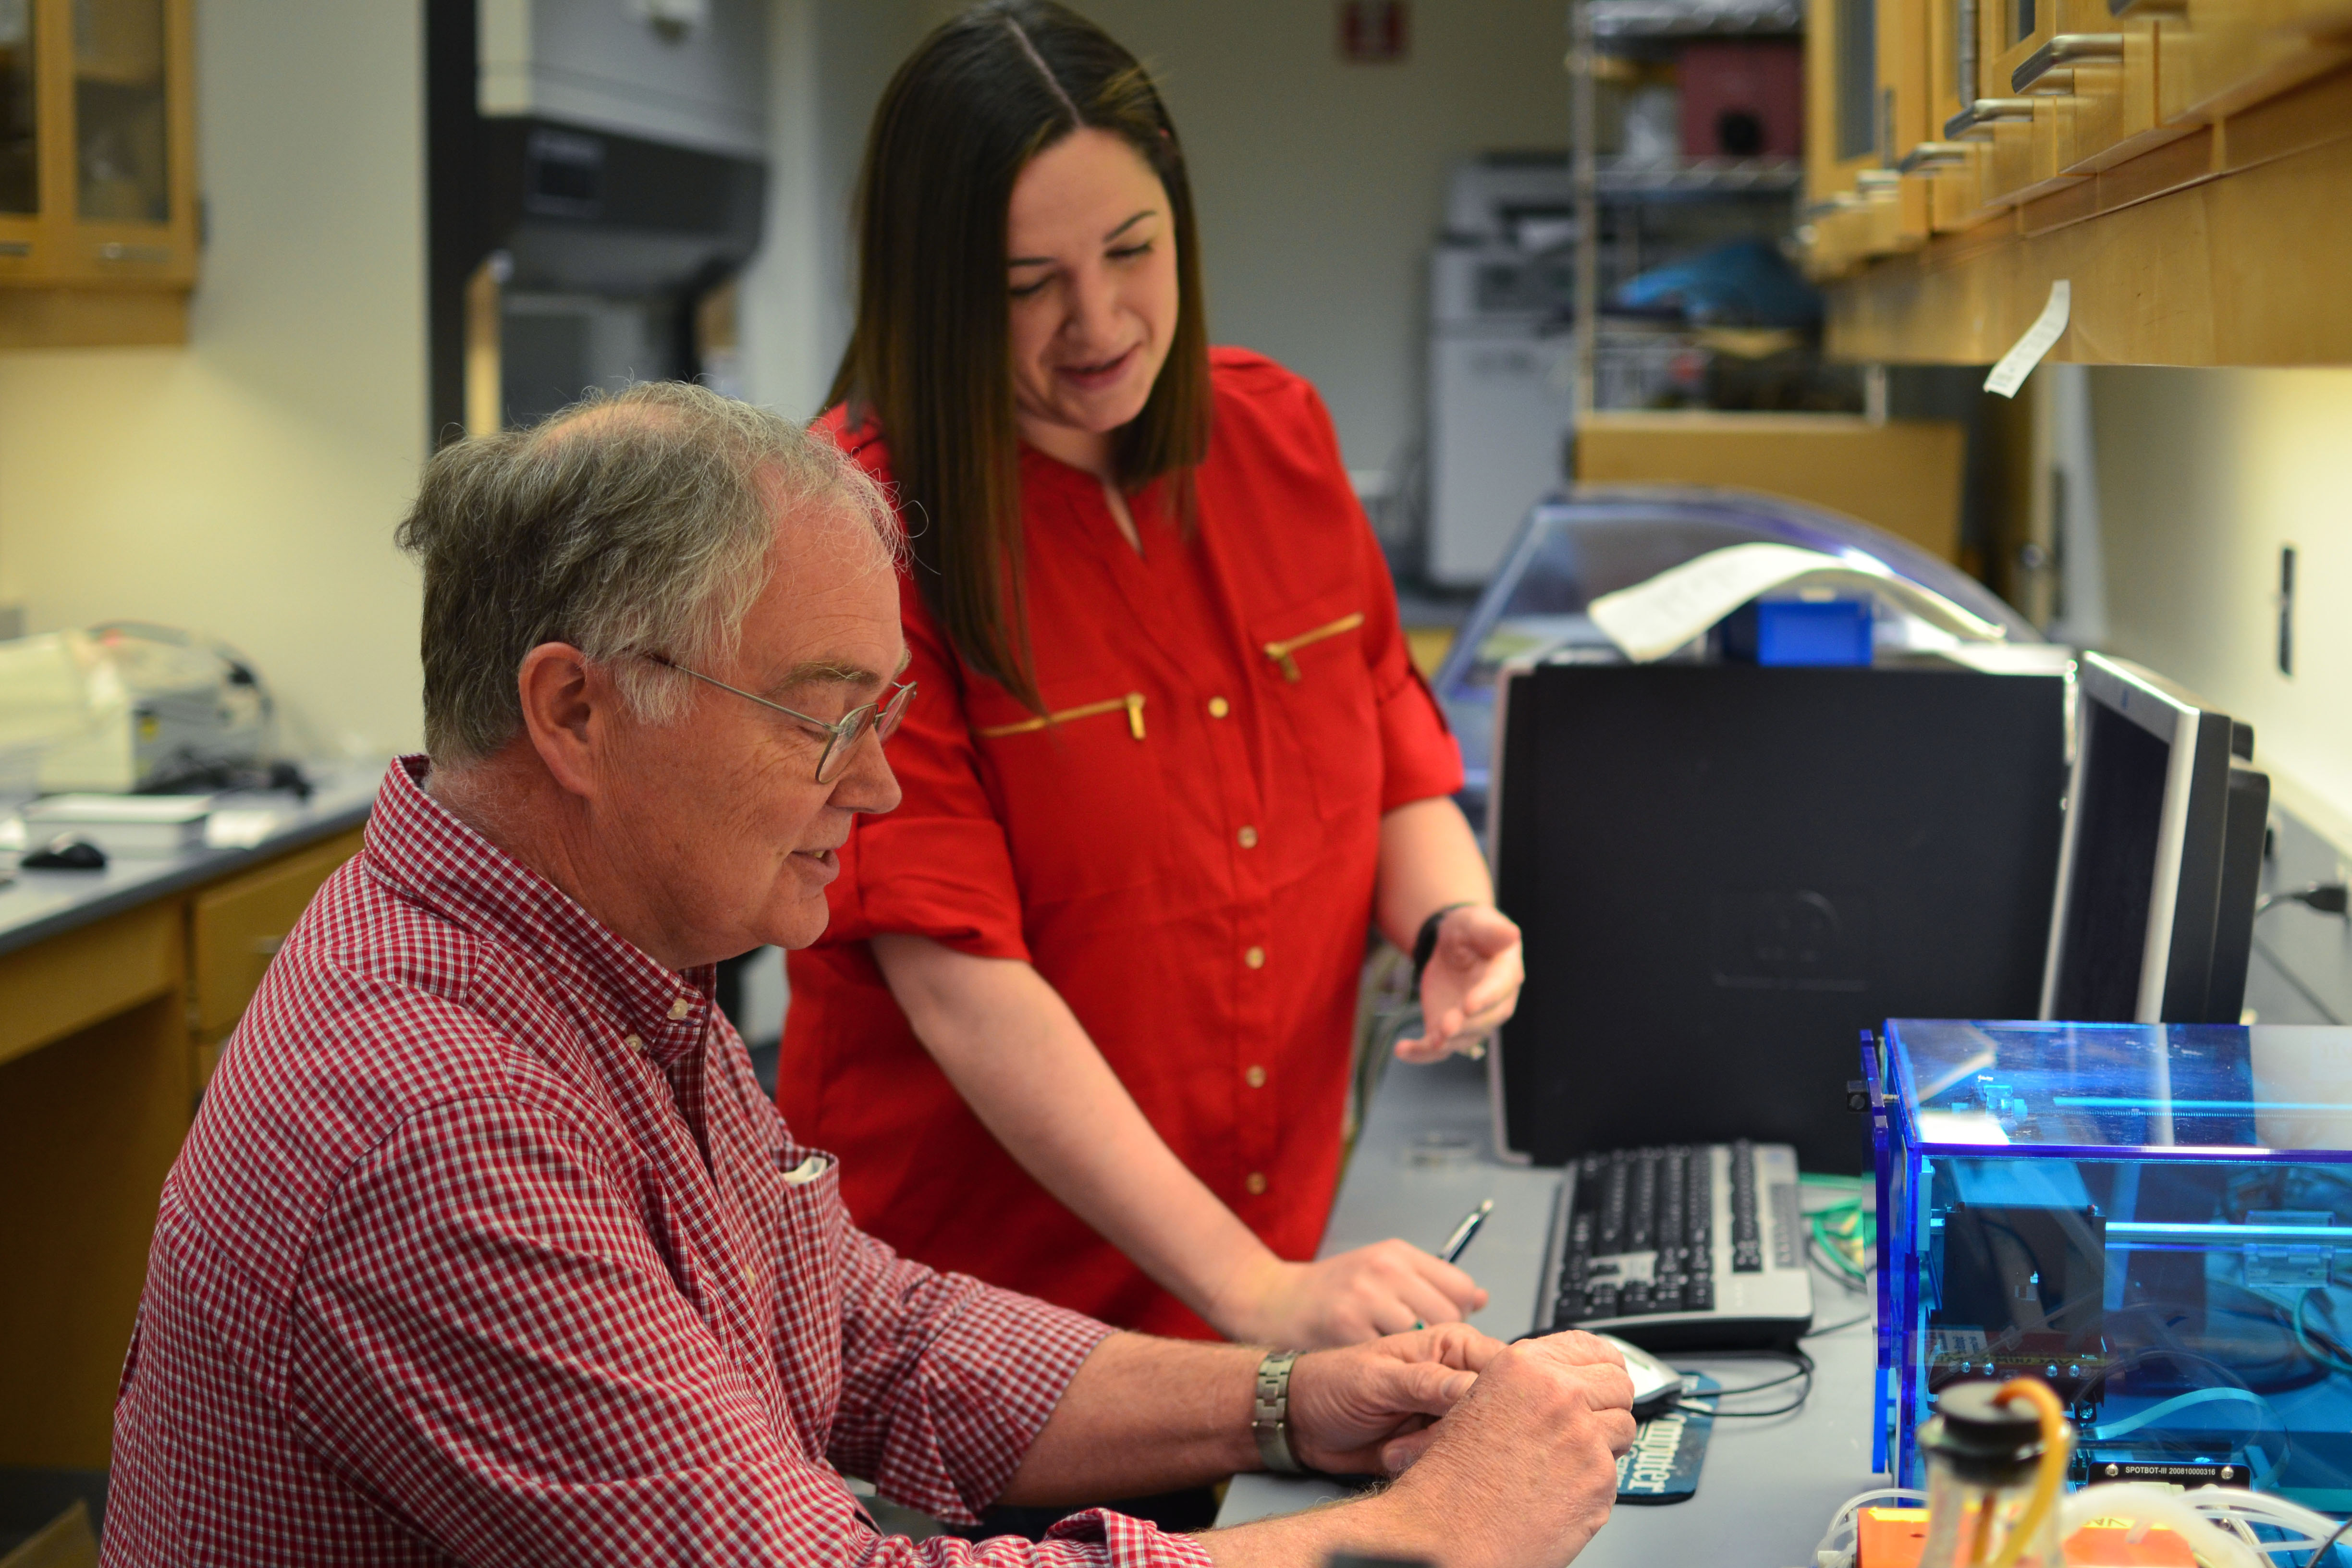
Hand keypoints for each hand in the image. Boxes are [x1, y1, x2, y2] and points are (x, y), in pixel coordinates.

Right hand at [1209, 1241, 1489, 1346]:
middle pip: (1448, 1317)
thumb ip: (1430, 1286)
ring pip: (1425, 1341)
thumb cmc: (1330, 1295)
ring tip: (1398, 1368)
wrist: (1267, 1302)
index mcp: (1397, 1255)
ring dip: (1419, 1362)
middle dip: (1442, 1344)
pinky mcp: (1347, 1329)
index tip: (1441, 1335)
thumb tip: (1481, 1299)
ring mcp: (1366, 1298)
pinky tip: (1375, 1374)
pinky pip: (1392, 1361)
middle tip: (1418, 1358)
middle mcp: (1385, 1270)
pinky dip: (1392, 1375)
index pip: (1460, 1289)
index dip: (1460, 1318)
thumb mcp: (1381, 1273)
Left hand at [1284, 1324, 1500, 1475]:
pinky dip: (1425, 1467)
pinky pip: (1454, 1465)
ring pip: (1477, 1444)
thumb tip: (1477, 1384)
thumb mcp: (1377, 1378)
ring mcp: (1449, 1416)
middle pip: (1496, 1412)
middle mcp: (1458, 1379)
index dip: (1504, 1394)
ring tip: (1396, 1445)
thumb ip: (1428, 1381)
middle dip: (1461, 1432)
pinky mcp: (1438, 1447)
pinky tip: (1394, 1455)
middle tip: (1417, 1433)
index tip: (1480, 1416)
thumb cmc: (1332, 1382)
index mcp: (1453, 1346)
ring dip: (1435, 1452)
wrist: (1302, 1421)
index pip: (1504, 1366)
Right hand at [1362, 1331, 1637, 1567]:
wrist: (1449, 1533)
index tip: (1601, 1376)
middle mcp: (1559, 1393)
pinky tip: (1563, 1490)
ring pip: (1625, 1426)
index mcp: (1525, 1365)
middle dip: (1608, 1403)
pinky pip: (1616, 1472)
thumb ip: (1529, 1383)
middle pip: (1618, 1383)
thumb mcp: (1480, 1401)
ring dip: (1606, 1442)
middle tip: (1588, 1423)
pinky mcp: (1600, 1480)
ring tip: (1569, 1462)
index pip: (1592, 1347)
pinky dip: (1597, 1482)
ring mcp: (1584, 1436)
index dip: (1599, 1365)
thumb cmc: (1452, 1477)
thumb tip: (1569, 1379)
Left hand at [1397, 905, 1522, 1062]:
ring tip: (1426, 1043)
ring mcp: (1471, 1021)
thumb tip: (1511, 934)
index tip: (1468, 1005)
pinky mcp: (1448, 1028)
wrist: (1451, 946)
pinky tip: (1401, 1050)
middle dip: (1464, 1027)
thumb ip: (1490, 930)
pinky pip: (1436, 1048)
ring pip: (1461, 1039)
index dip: (1485, 1000)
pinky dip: (1419, 1053)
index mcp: (1505, 975)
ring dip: (1444, 1043)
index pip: (1498, 991)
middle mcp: (1494, 1004)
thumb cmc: (1469, 930)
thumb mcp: (1475, 923)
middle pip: (1484, 1022)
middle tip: (1445, 1028)